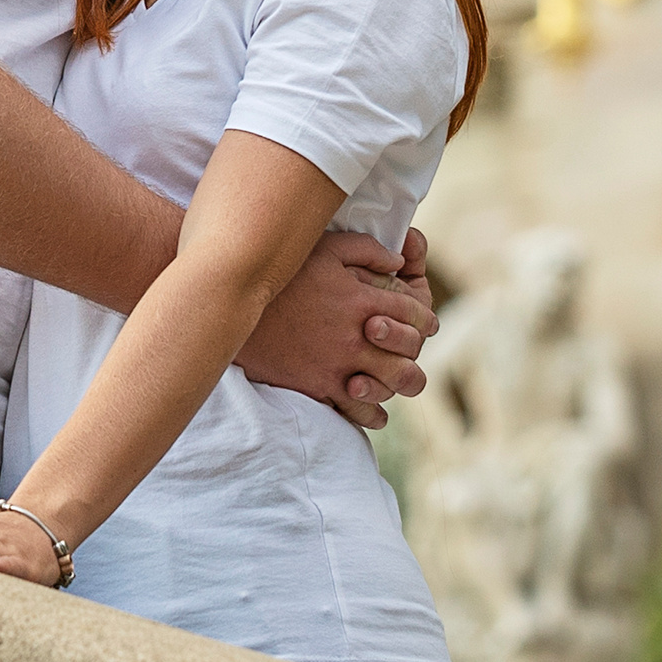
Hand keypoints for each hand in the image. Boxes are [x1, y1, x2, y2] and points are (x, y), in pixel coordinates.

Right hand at [235, 229, 436, 429]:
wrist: (236, 309)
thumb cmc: (283, 276)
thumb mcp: (325, 249)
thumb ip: (366, 249)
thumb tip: (397, 260)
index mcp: (362, 301)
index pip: (414, 313)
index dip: (425, 317)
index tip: (425, 321)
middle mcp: (357, 338)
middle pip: (410, 352)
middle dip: (416, 349)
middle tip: (412, 348)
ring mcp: (339, 367)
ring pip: (391, 386)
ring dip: (400, 383)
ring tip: (397, 380)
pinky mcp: (319, 388)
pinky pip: (358, 410)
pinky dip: (372, 413)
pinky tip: (374, 408)